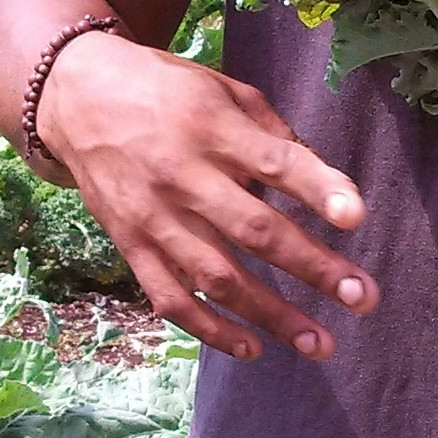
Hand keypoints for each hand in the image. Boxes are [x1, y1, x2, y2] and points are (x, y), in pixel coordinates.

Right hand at [39, 30, 376, 363]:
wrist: (75, 98)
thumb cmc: (165, 91)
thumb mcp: (222, 89)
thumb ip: (271, 133)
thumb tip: (321, 182)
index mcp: (212, 129)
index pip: (274, 163)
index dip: (318, 189)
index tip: (356, 217)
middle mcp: (183, 177)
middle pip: (254, 231)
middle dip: (313, 267)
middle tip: (362, 297)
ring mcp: (154, 218)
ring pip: (217, 277)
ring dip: (272, 315)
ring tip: (320, 343)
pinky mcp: (130, 246)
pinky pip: (171, 299)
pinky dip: (210, 329)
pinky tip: (252, 348)